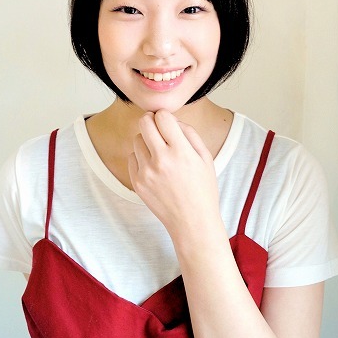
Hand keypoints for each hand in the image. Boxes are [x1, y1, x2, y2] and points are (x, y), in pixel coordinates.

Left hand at [128, 109, 220, 241]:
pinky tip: (154, 167)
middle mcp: (161, 160)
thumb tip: (171, 119)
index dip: (164, 116)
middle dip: (151, 121)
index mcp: (181, 151)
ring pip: (137, 139)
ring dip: (146, 141)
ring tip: (159, 152)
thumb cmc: (202, 189)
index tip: (167, 122)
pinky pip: (132, 157)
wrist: (193, 222)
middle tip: (157, 127)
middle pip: (144, 123)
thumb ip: (189, 133)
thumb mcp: (205, 157)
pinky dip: (141, 158)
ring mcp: (147, 172)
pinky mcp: (137, 183)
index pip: (162, 116)